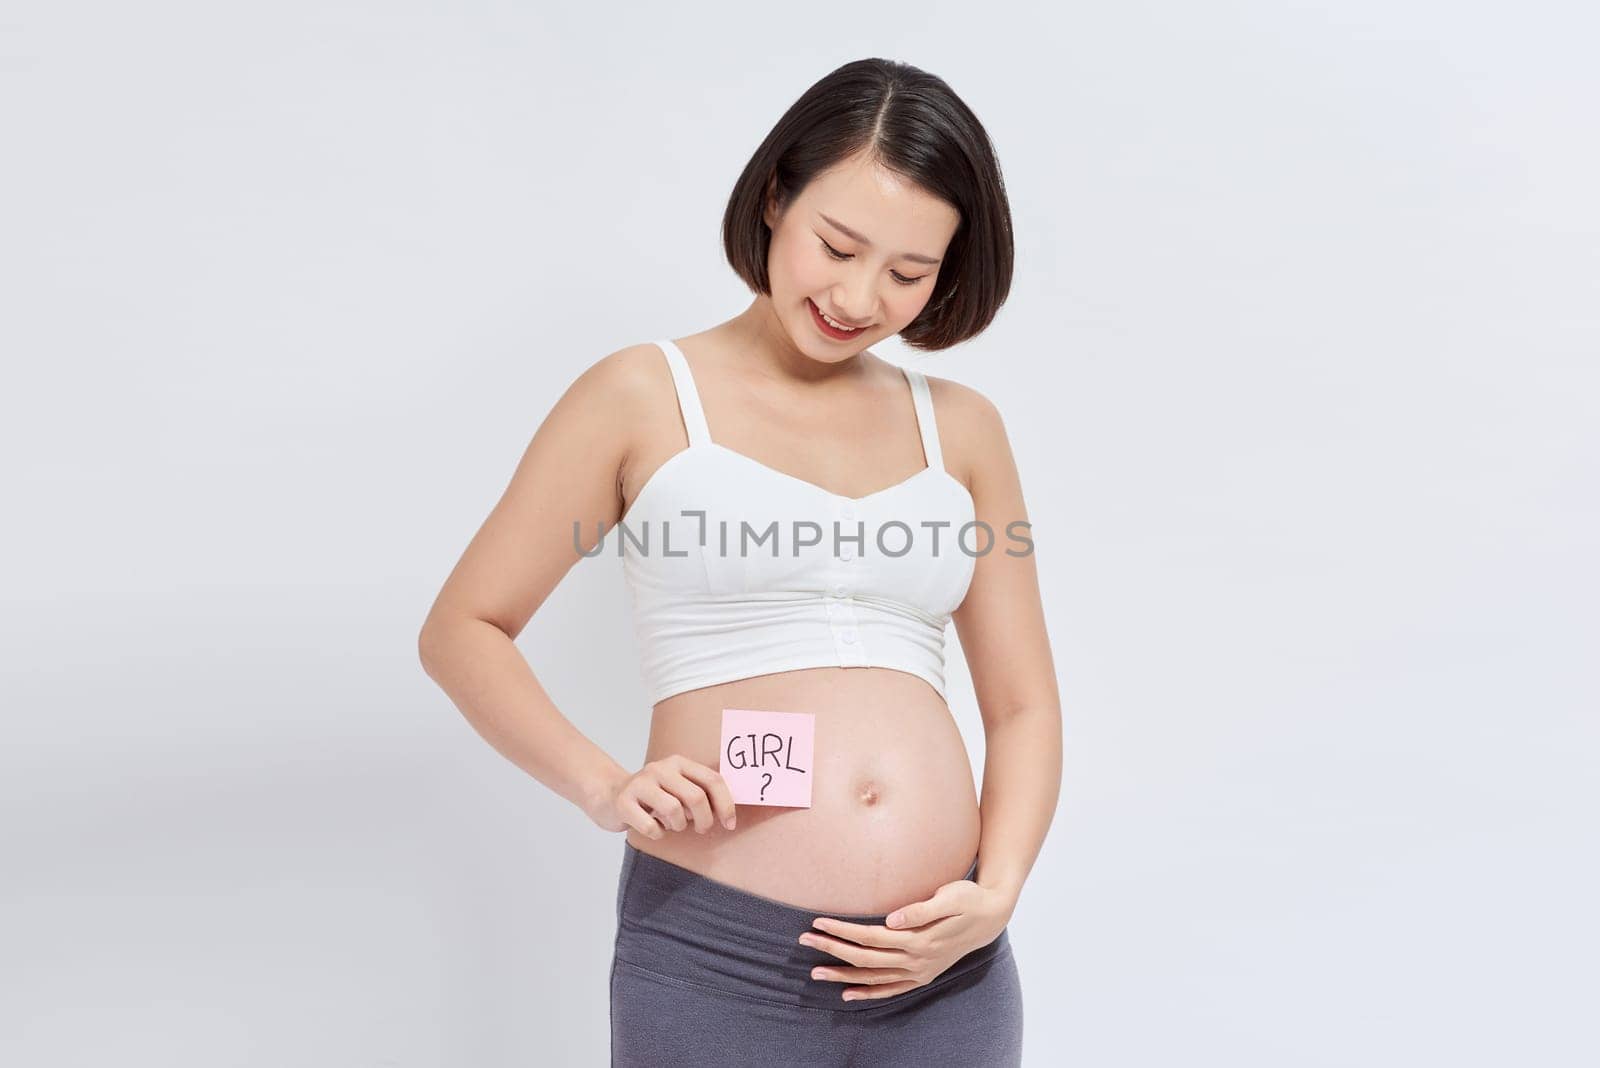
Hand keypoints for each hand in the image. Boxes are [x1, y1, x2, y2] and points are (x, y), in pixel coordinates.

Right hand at [584, 755, 737, 837]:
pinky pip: (651, 827)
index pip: (713, 780)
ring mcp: (640, 784)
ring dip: (678, 826)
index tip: (730, 824)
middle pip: (697, 797)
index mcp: (678, 763)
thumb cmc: (653, 797)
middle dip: (705, 820)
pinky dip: (657, 834)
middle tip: (702, 829)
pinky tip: (653, 828)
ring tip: (671, 825)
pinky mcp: (623, 802)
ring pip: (674, 811)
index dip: (726, 804)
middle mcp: (660, 768)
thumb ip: (701, 794)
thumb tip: (729, 814)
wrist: (609, 795)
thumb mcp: (677, 787)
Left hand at [799, 875, 1013, 1001]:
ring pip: (873, 977)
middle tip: (803, 941)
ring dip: (843, 976)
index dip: (842, 930)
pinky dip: (868, 993)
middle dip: (833, 950)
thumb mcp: (950, 897)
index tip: (818, 921)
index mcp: (920, 939)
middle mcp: (917, 960)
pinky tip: (847, 994)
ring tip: (815, 972)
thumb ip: (921, 910)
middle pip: (865, 958)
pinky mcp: (922, 975)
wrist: (991, 917)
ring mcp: (919, 971)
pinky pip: (891, 990)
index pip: (870, 937)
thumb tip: (892, 919)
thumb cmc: (968, 899)